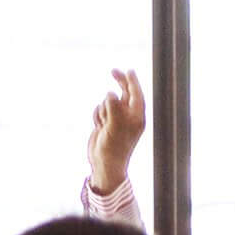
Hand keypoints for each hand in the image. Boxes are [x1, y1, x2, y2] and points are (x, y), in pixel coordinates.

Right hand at [87, 68, 147, 195]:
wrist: (103, 164)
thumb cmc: (114, 148)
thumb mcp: (115, 127)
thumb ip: (114, 108)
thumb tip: (110, 93)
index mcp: (137, 118)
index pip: (136, 95)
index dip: (133, 82)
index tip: (129, 70)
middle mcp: (129, 117)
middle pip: (125, 94)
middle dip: (119, 83)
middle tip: (113, 71)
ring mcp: (117, 120)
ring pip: (108, 102)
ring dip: (103, 109)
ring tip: (103, 124)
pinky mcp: (106, 123)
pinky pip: (100, 110)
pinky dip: (97, 115)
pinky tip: (98, 126)